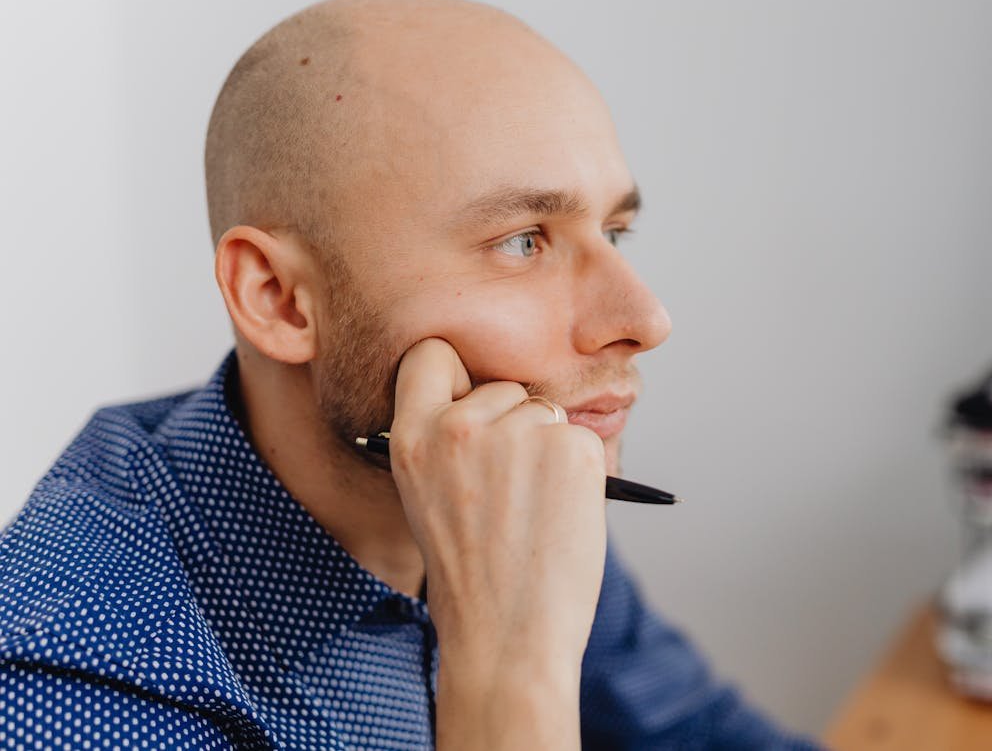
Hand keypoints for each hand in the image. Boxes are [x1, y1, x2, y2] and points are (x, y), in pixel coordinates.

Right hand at [388, 337, 607, 749]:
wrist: (507, 638)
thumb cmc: (471, 576)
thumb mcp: (427, 497)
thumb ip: (447, 442)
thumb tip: (492, 397)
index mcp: (412, 437)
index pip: (431, 354)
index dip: (456, 375)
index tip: (468, 399)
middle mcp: (459, 426)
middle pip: (502, 386)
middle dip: (513, 424)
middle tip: (508, 492)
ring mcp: (518, 433)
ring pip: (544, 413)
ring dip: (547, 450)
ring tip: (531, 511)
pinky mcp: (570, 447)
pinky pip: (580, 438)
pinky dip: (578, 472)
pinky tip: (558, 515)